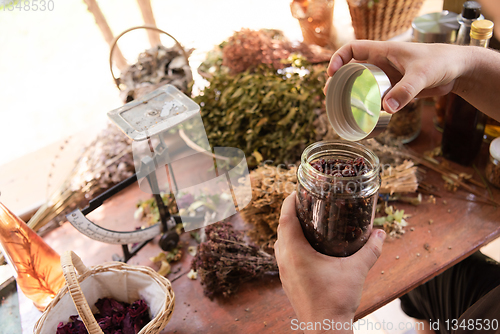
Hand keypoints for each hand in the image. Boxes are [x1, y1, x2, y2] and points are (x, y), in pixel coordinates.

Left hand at [274, 192, 385, 332]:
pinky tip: (307, 247)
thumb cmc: (336, 300)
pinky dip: (290, 245)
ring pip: (280, 243)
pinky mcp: (287, 281)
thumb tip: (381, 233)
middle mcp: (285, 260)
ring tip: (306, 222)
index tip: (296, 192)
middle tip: (305, 204)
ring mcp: (284, 272)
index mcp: (295, 252)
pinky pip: (284, 256)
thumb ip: (370, 250)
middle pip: (281, 229)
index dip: (289, 202)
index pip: (285, 219)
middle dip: (291, 214)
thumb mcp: (356, 271)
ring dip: (289, 230)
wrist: (325, 328)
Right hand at [325, 41, 469, 112]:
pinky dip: (367, 106)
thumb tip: (387, 109)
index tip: (332, 73)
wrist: (458, 70)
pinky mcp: (395, 90)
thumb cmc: (441, 62)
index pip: (353, 49)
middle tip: (330, 96)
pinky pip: (375, 98)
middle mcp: (381, 64)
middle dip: (338, 81)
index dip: (339, 59)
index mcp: (383, 51)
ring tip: (340, 108)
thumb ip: (405, 91)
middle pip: (352, 70)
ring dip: (350, 95)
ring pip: (362, 86)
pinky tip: (363, 117)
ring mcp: (387, 78)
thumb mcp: (422, 75)